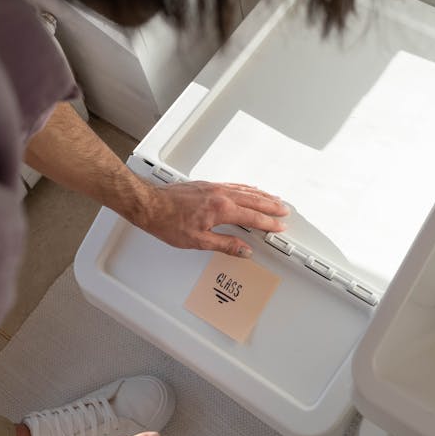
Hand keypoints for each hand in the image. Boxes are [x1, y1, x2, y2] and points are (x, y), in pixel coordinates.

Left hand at [134, 178, 288, 256]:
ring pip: (245, 190)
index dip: (268, 223)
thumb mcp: (198, 241)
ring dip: (262, 195)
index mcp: (221, 210)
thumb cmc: (168, 222)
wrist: (149, 204)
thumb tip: (243, 250)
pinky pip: (234, 185)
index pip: (252, 217)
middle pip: (254, 200)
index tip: (279, 226)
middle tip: (285, 210)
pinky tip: (249, 189)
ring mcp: (214, 188)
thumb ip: (225, 244)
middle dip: (271, 206)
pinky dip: (246, 188)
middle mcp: (221, 195)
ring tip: (274, 199)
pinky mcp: (207, 185)